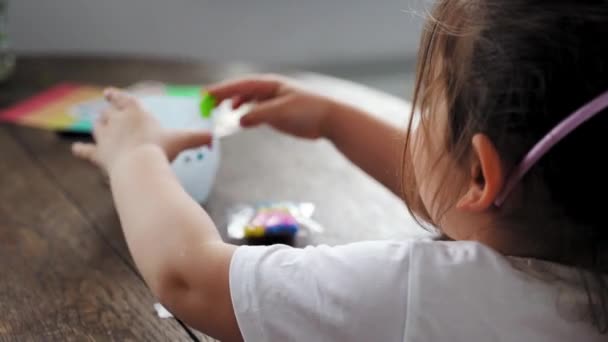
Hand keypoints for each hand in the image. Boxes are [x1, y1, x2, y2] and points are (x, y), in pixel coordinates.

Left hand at [72, 88, 211, 173]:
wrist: (140, 165)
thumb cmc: (161, 149)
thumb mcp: (181, 140)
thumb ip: (196, 138)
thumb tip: (213, 138)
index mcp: (135, 111)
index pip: (123, 99)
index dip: (116, 96)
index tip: (108, 93)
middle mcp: (117, 120)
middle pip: (109, 112)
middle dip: (108, 111)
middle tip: (107, 111)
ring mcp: (106, 137)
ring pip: (98, 126)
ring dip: (99, 125)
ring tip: (99, 124)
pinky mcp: (99, 154)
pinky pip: (87, 150)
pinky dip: (82, 150)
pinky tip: (76, 149)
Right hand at [207, 74, 336, 138]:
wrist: (329, 120)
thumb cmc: (309, 110)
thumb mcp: (282, 111)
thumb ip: (259, 114)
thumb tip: (239, 119)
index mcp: (270, 85)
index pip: (240, 85)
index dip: (222, 89)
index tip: (206, 94)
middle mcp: (269, 91)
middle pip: (240, 91)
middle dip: (223, 95)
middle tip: (206, 102)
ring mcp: (272, 102)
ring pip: (246, 101)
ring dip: (232, 104)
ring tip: (218, 109)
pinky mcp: (276, 114)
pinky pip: (255, 112)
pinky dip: (244, 114)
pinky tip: (238, 120)